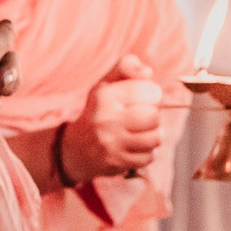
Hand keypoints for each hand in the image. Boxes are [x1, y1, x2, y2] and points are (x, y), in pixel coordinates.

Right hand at [61, 55, 164, 181]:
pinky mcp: (116, 163)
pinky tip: (133, 147)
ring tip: (141, 132)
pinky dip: (146, 153)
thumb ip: (126, 67)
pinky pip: (148, 157)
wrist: (74, 149)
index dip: (152, 94)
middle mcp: (107, 120)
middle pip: (154, 117)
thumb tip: (147, 72)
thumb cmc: (98, 110)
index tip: (143, 98)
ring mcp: (111, 143)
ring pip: (155, 138)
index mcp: (105, 96)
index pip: (151, 92)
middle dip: (154, 116)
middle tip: (142, 117)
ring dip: (153, 135)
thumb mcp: (106, 84)